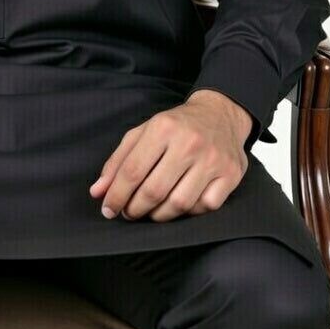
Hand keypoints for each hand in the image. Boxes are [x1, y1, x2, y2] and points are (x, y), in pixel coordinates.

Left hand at [89, 91, 251, 222]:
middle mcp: (190, 142)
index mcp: (163, 127)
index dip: (116, 195)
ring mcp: (213, 159)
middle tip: (129, 212)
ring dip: (159, 215)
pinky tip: (178, 204)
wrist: (220, 113)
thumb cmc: (176, 126)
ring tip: (150, 211)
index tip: (108, 209)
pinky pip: (205, 206)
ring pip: (179, 204)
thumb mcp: (143, 133)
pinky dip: (188, 212)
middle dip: (135, 208)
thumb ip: (118, 161)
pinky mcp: (231, 174)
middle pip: (154, 190)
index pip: (132, 171)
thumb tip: (97, 192)